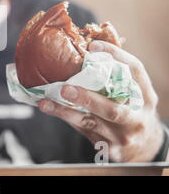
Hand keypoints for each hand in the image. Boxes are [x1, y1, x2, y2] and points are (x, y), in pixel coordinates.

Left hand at [39, 40, 163, 161]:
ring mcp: (121, 136)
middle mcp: (136, 118)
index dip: (115, 56)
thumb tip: (91, 47)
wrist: (144, 147)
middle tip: (66, 89)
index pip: (135, 72)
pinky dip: (64, 116)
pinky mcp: (107, 147)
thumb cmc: (134, 110)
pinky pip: (81, 129)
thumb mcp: (136, 93)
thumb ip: (118, 75)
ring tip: (47, 102)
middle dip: (87, 99)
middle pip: (112, 110)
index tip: (93, 46)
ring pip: (89, 123)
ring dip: (65, 111)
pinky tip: (48, 107)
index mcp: (146, 97)